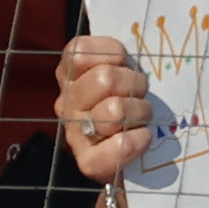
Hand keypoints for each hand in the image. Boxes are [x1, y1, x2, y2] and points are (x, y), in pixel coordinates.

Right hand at [57, 37, 156, 184]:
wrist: (129, 161)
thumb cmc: (130, 106)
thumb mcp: (123, 73)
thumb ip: (117, 56)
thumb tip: (128, 45)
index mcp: (70, 76)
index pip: (79, 51)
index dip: (111, 54)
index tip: (123, 64)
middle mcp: (67, 102)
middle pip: (104, 78)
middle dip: (134, 84)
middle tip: (138, 95)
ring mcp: (74, 133)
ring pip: (115, 110)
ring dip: (140, 112)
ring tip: (140, 118)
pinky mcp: (89, 162)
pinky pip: (120, 144)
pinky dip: (139, 140)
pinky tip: (141, 138)